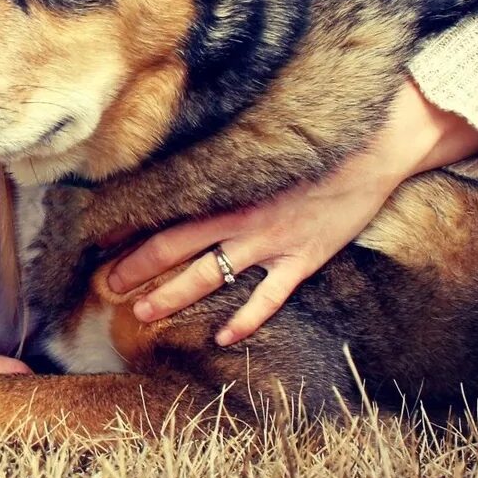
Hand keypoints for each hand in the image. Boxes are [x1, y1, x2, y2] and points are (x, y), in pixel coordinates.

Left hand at [106, 77, 477, 345]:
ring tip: (142, 314)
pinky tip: (223, 338)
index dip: (132, 228)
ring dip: (172, 297)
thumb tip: (188, 151)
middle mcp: (241, 216)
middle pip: (174, 247)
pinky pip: (267, 298)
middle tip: (106, 286)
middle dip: (136, 269)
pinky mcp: (303, 258)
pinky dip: (244, 320)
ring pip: (209, 276)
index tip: (101, 241)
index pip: (166, 210)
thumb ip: (226, 155)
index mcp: (228, 185)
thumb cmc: (316, 139)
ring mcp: (271, 241)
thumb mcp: (262, 142)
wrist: (376, 147)